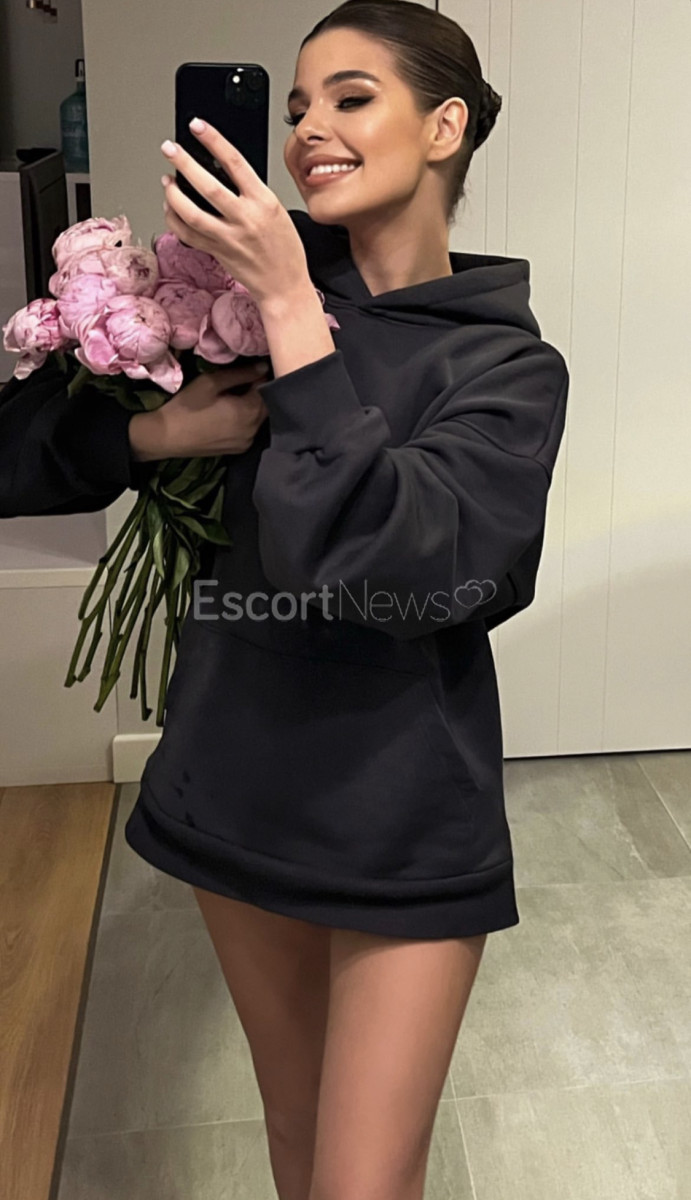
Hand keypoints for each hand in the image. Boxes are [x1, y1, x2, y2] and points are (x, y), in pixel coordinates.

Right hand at [129, 362, 268, 460]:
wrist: (167, 436)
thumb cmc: (188, 406)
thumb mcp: (212, 383)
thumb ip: (241, 374)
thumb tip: (263, 367)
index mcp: (249, 411)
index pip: (266, 389)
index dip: (258, 377)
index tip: (246, 371)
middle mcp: (254, 429)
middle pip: (265, 406)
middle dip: (257, 393)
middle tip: (240, 383)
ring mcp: (247, 442)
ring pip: (259, 419)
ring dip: (252, 407)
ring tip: (235, 397)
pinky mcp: (239, 449)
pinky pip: (250, 430)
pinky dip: (246, 420)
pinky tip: (230, 415)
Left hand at [160, 119, 309, 304]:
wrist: (285, 286)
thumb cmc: (285, 250)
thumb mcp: (277, 211)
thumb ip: (252, 193)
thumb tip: (224, 172)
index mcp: (264, 202)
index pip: (235, 162)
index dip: (213, 140)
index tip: (198, 126)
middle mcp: (245, 218)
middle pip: (207, 185)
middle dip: (183, 162)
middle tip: (169, 148)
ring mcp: (229, 237)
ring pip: (191, 212)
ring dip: (172, 193)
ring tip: (166, 179)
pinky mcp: (217, 252)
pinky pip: (187, 234)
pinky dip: (174, 219)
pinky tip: (170, 208)